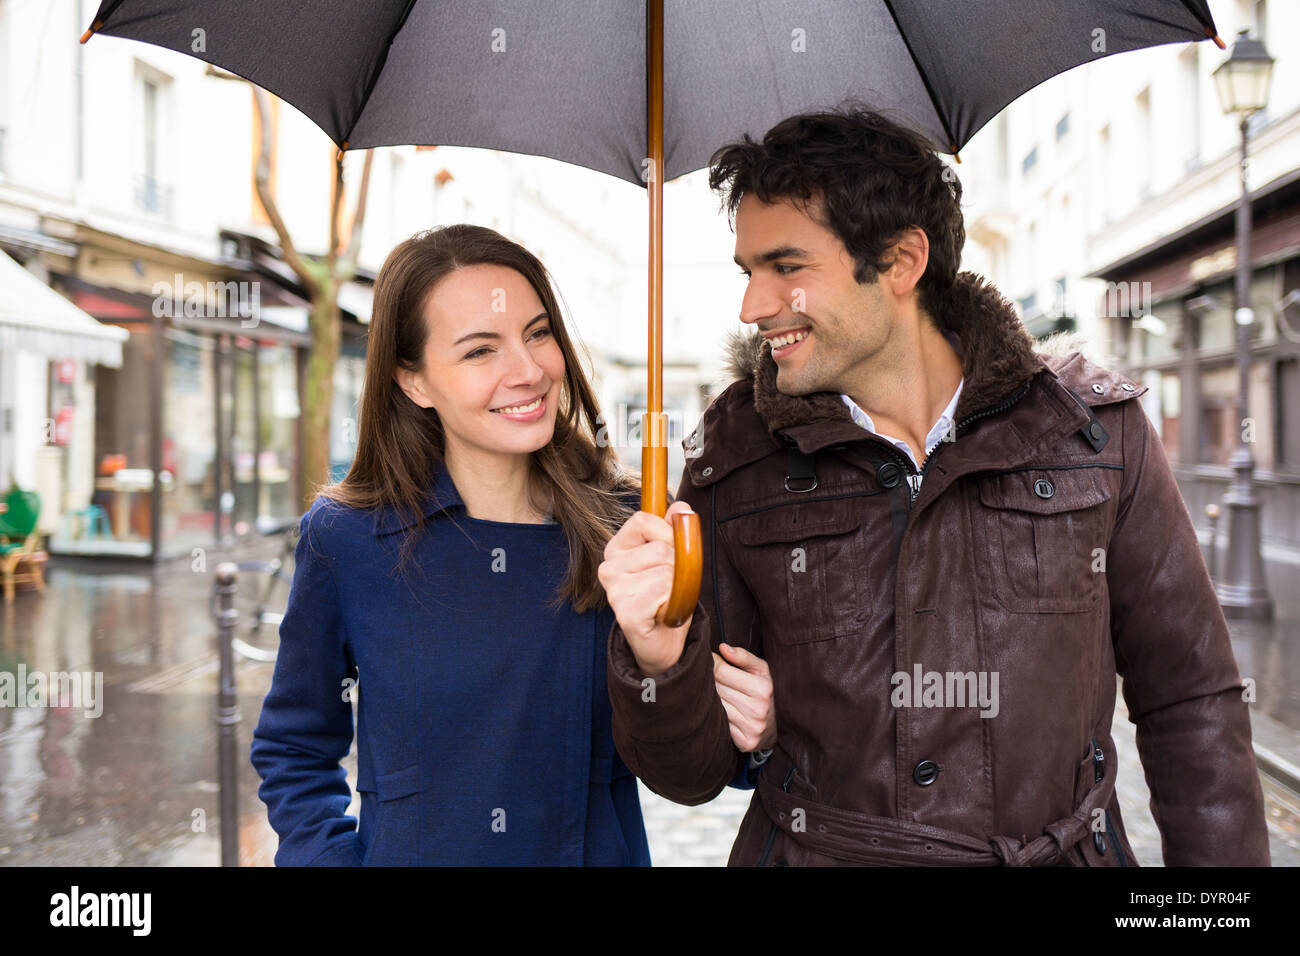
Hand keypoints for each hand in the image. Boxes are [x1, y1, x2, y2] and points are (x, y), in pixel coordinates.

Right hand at [598, 500, 695, 676]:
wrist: (662, 641)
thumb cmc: (665, 597)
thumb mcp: (672, 558)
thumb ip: (673, 530)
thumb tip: (680, 507)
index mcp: (616, 549)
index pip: (643, 520)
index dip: (667, 532)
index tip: (671, 552)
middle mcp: (609, 567)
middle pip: (661, 548)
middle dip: (677, 567)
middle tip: (669, 587)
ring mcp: (614, 591)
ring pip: (666, 571)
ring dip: (677, 588)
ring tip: (666, 601)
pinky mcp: (626, 612)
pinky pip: (664, 592)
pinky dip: (673, 603)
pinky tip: (662, 613)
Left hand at [712, 642, 775, 752]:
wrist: (780, 725)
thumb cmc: (767, 691)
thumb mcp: (761, 670)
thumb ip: (742, 656)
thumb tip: (722, 648)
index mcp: (762, 688)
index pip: (720, 671)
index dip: (712, 663)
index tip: (712, 661)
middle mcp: (758, 709)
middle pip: (715, 688)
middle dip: (711, 681)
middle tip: (713, 678)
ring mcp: (751, 728)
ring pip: (714, 706)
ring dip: (711, 699)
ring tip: (718, 694)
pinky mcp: (745, 743)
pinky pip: (719, 724)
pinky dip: (716, 717)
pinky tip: (720, 711)